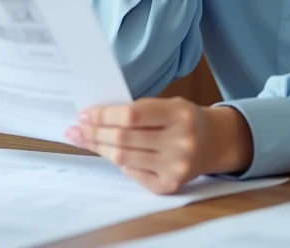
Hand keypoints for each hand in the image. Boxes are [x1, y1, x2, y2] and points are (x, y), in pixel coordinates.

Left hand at [67, 97, 253, 194]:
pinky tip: (113, 154)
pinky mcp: (170, 185)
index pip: (132, 115)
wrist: (214, 143)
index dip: (104, 115)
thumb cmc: (183, 119)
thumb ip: (138, 110)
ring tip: (85, 140)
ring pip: (124, 159)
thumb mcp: (168, 104)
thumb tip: (94, 117)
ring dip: (100, 148)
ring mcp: (176, 166)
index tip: (84, 114)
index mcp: (180, 114)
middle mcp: (181, 141)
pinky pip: (133, 174)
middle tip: (76, 129)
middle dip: (95, 133)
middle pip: (124, 139)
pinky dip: (120, 163)